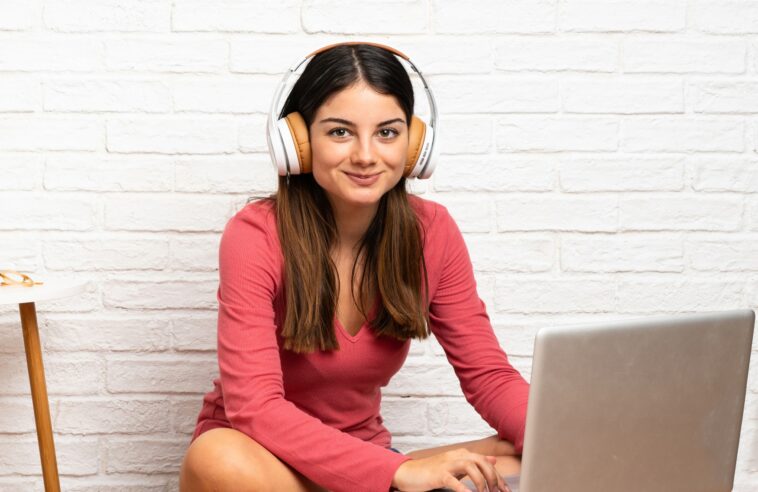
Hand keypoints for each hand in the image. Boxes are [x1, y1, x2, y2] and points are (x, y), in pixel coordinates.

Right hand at [392, 448, 509, 491]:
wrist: (409, 472)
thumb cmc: (432, 471)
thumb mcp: (456, 465)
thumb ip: (474, 462)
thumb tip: (493, 460)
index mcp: (462, 454)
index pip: (486, 463)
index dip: (498, 477)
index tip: (506, 490)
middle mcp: (456, 456)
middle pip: (481, 462)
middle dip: (493, 478)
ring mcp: (447, 464)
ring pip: (470, 467)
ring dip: (481, 482)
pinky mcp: (438, 474)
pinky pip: (454, 480)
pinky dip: (464, 489)